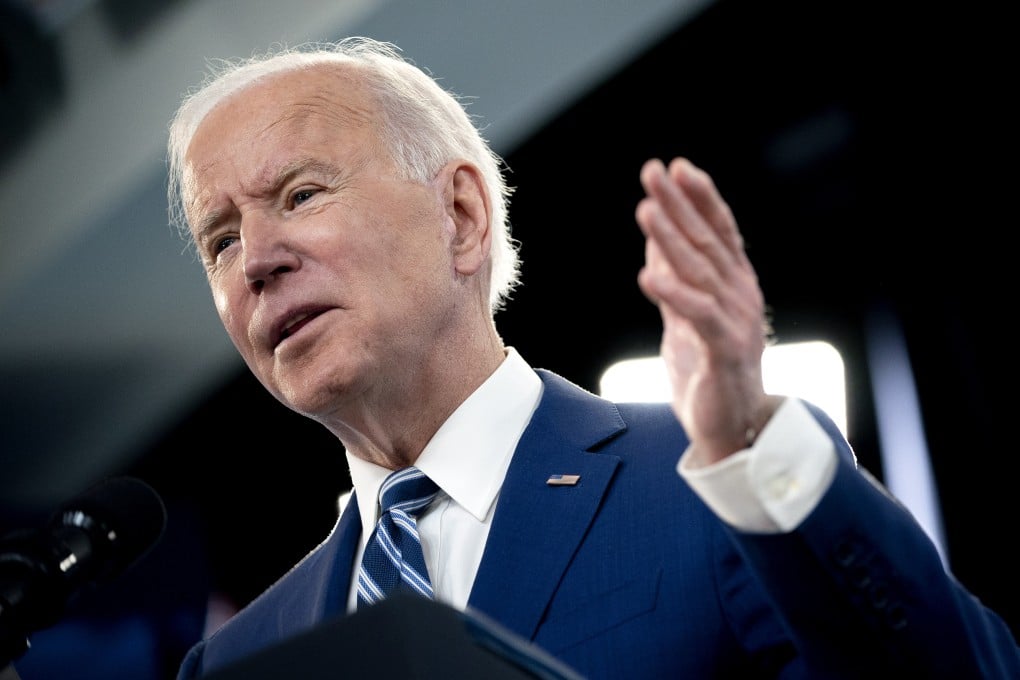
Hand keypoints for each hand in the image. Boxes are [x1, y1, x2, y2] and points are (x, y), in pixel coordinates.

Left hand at [635, 158, 781, 466]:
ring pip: (700, 271)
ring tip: (645, 209)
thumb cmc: (709, 372)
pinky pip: (698, 316)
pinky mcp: (725, 351)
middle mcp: (741, 296)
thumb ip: (676, 281)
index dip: (699, 198)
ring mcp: (736, 322)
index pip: (720, 231)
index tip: (676, 166)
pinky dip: (673, 294)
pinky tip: (648, 275)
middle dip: (680, 204)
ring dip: (671, 238)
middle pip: (707, 241)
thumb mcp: (686, 317)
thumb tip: (656, 244)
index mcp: (735, 285)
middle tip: (654, 171)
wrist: (729, 429)